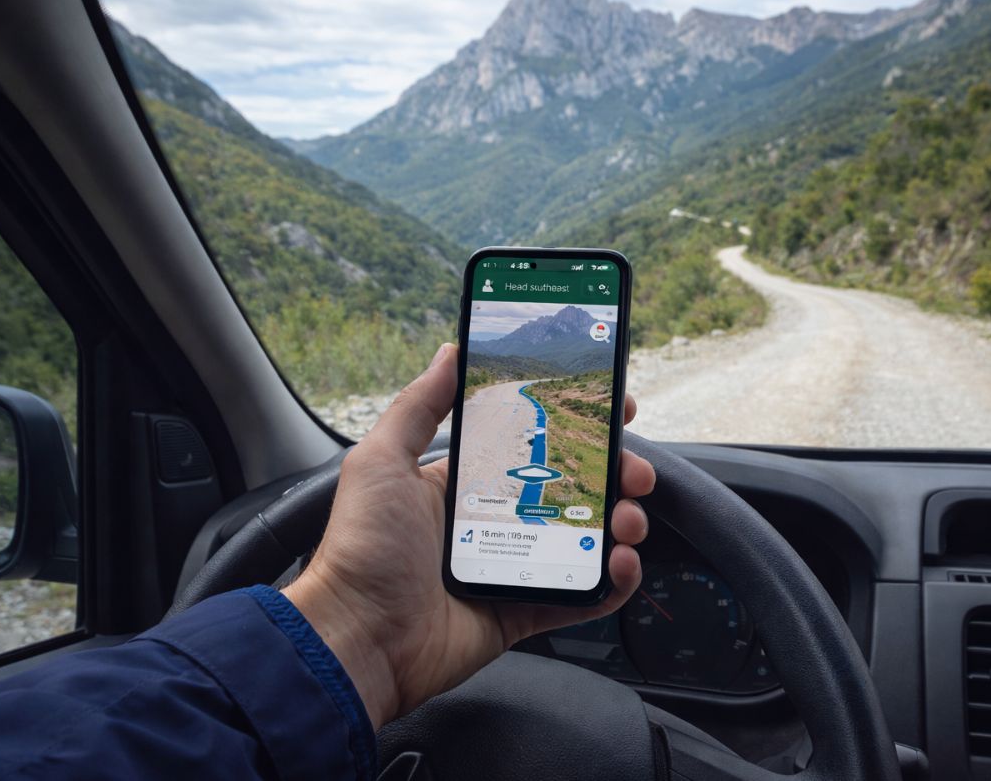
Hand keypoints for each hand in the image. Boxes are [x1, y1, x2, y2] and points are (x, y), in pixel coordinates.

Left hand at [283, 343, 653, 728]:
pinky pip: (583, 596)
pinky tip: (621, 562)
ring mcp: (514, 567)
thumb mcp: (381, 461)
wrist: (355, 640)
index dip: (578, 426)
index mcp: (466, 484)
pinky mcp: (524, 611)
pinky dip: (613, 581)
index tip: (615, 409)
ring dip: (622, 523)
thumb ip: (418, 405)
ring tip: (628, 519)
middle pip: (574, 488)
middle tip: (634, 471)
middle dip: (615, 474)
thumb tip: (449, 350)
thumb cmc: (361, 550)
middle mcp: (495, 521)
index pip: (535, 444)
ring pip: (587, 539)